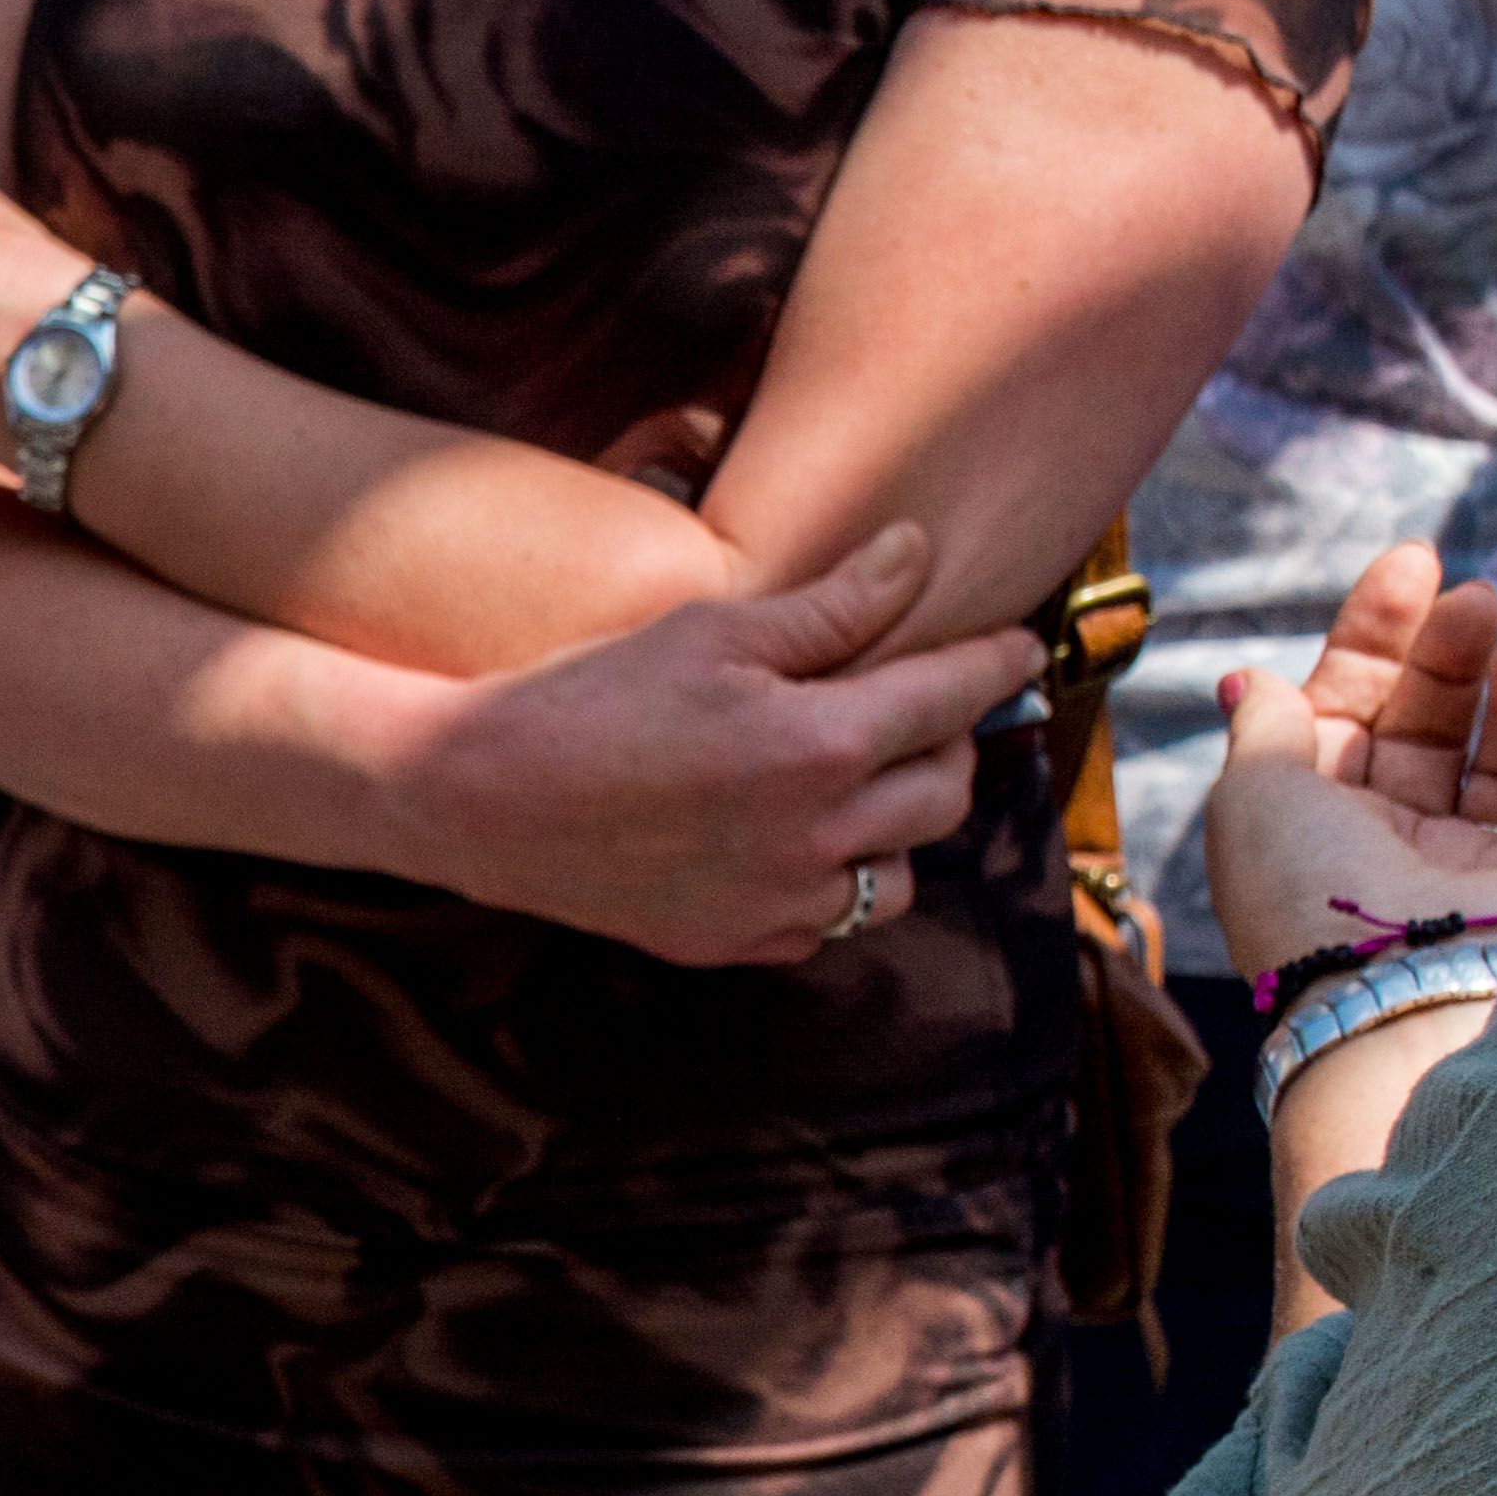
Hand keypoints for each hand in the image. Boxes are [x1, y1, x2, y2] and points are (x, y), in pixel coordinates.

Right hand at [417, 523, 1032, 965]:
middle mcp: (817, 835)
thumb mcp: (709, 630)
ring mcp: (778, 900)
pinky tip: (793, 840)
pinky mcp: (736, 942)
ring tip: (858, 786)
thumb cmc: (587, 695)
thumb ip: (832, 604)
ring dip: (899, 826)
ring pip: (904, 873)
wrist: (477, 798)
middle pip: (946, 790)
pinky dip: (834, 880)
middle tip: (915, 710)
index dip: (996, 663)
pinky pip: (830, 921)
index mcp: (819, 745)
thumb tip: (920, 553)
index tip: (1019, 647)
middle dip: (946, 743)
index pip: (952, 697)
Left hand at [1196, 547, 1496, 991]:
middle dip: (1455, 652)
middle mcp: (1404, 842)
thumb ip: (1263, 726)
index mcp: (1322, 819)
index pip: (1354, 704)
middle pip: (1437, 719)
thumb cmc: (1309, 898)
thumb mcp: (1252, 796)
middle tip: (1477, 602)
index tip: (1414, 561)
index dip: (1378, 631)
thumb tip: (1250, 677)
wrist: (1397, 1002)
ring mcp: (1489, 864)